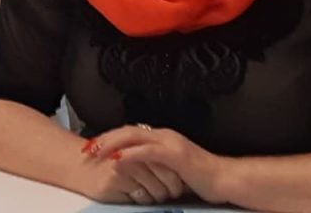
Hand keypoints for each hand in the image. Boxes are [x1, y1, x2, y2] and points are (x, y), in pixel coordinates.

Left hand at [90, 124, 232, 203]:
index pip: (129, 132)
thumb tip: (136, 168)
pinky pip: (147, 151)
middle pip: (127, 130)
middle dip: (105, 138)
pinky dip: (130, 154)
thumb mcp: (171, 169)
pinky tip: (117, 160)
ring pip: (133, 136)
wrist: (223, 180)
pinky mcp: (174, 154)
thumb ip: (155, 164)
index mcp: (161, 137)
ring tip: (96, 152)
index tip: (93, 147)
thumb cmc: (199, 178)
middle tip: (87, 148)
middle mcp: (162, 135)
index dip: (110, 138)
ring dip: (112, 144)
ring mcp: (168, 142)